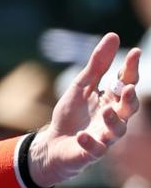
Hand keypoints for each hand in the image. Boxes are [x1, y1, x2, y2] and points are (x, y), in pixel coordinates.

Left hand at [30, 32, 140, 185]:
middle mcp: (114, 118)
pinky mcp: (91, 152)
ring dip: (113, 120)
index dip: (131, 69)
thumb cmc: (72, 114)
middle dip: (130, 98)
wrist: (54, 142)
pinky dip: (90, 142)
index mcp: (112, 100)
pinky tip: (82, 136)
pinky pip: (95, 149)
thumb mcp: (81, 85)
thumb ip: (97, 64)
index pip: (126, 83)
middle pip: (129, 107)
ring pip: (117, 130)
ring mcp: (104, 136)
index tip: (134, 52)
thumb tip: (113, 36)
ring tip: (106, 110)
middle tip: (127, 88)